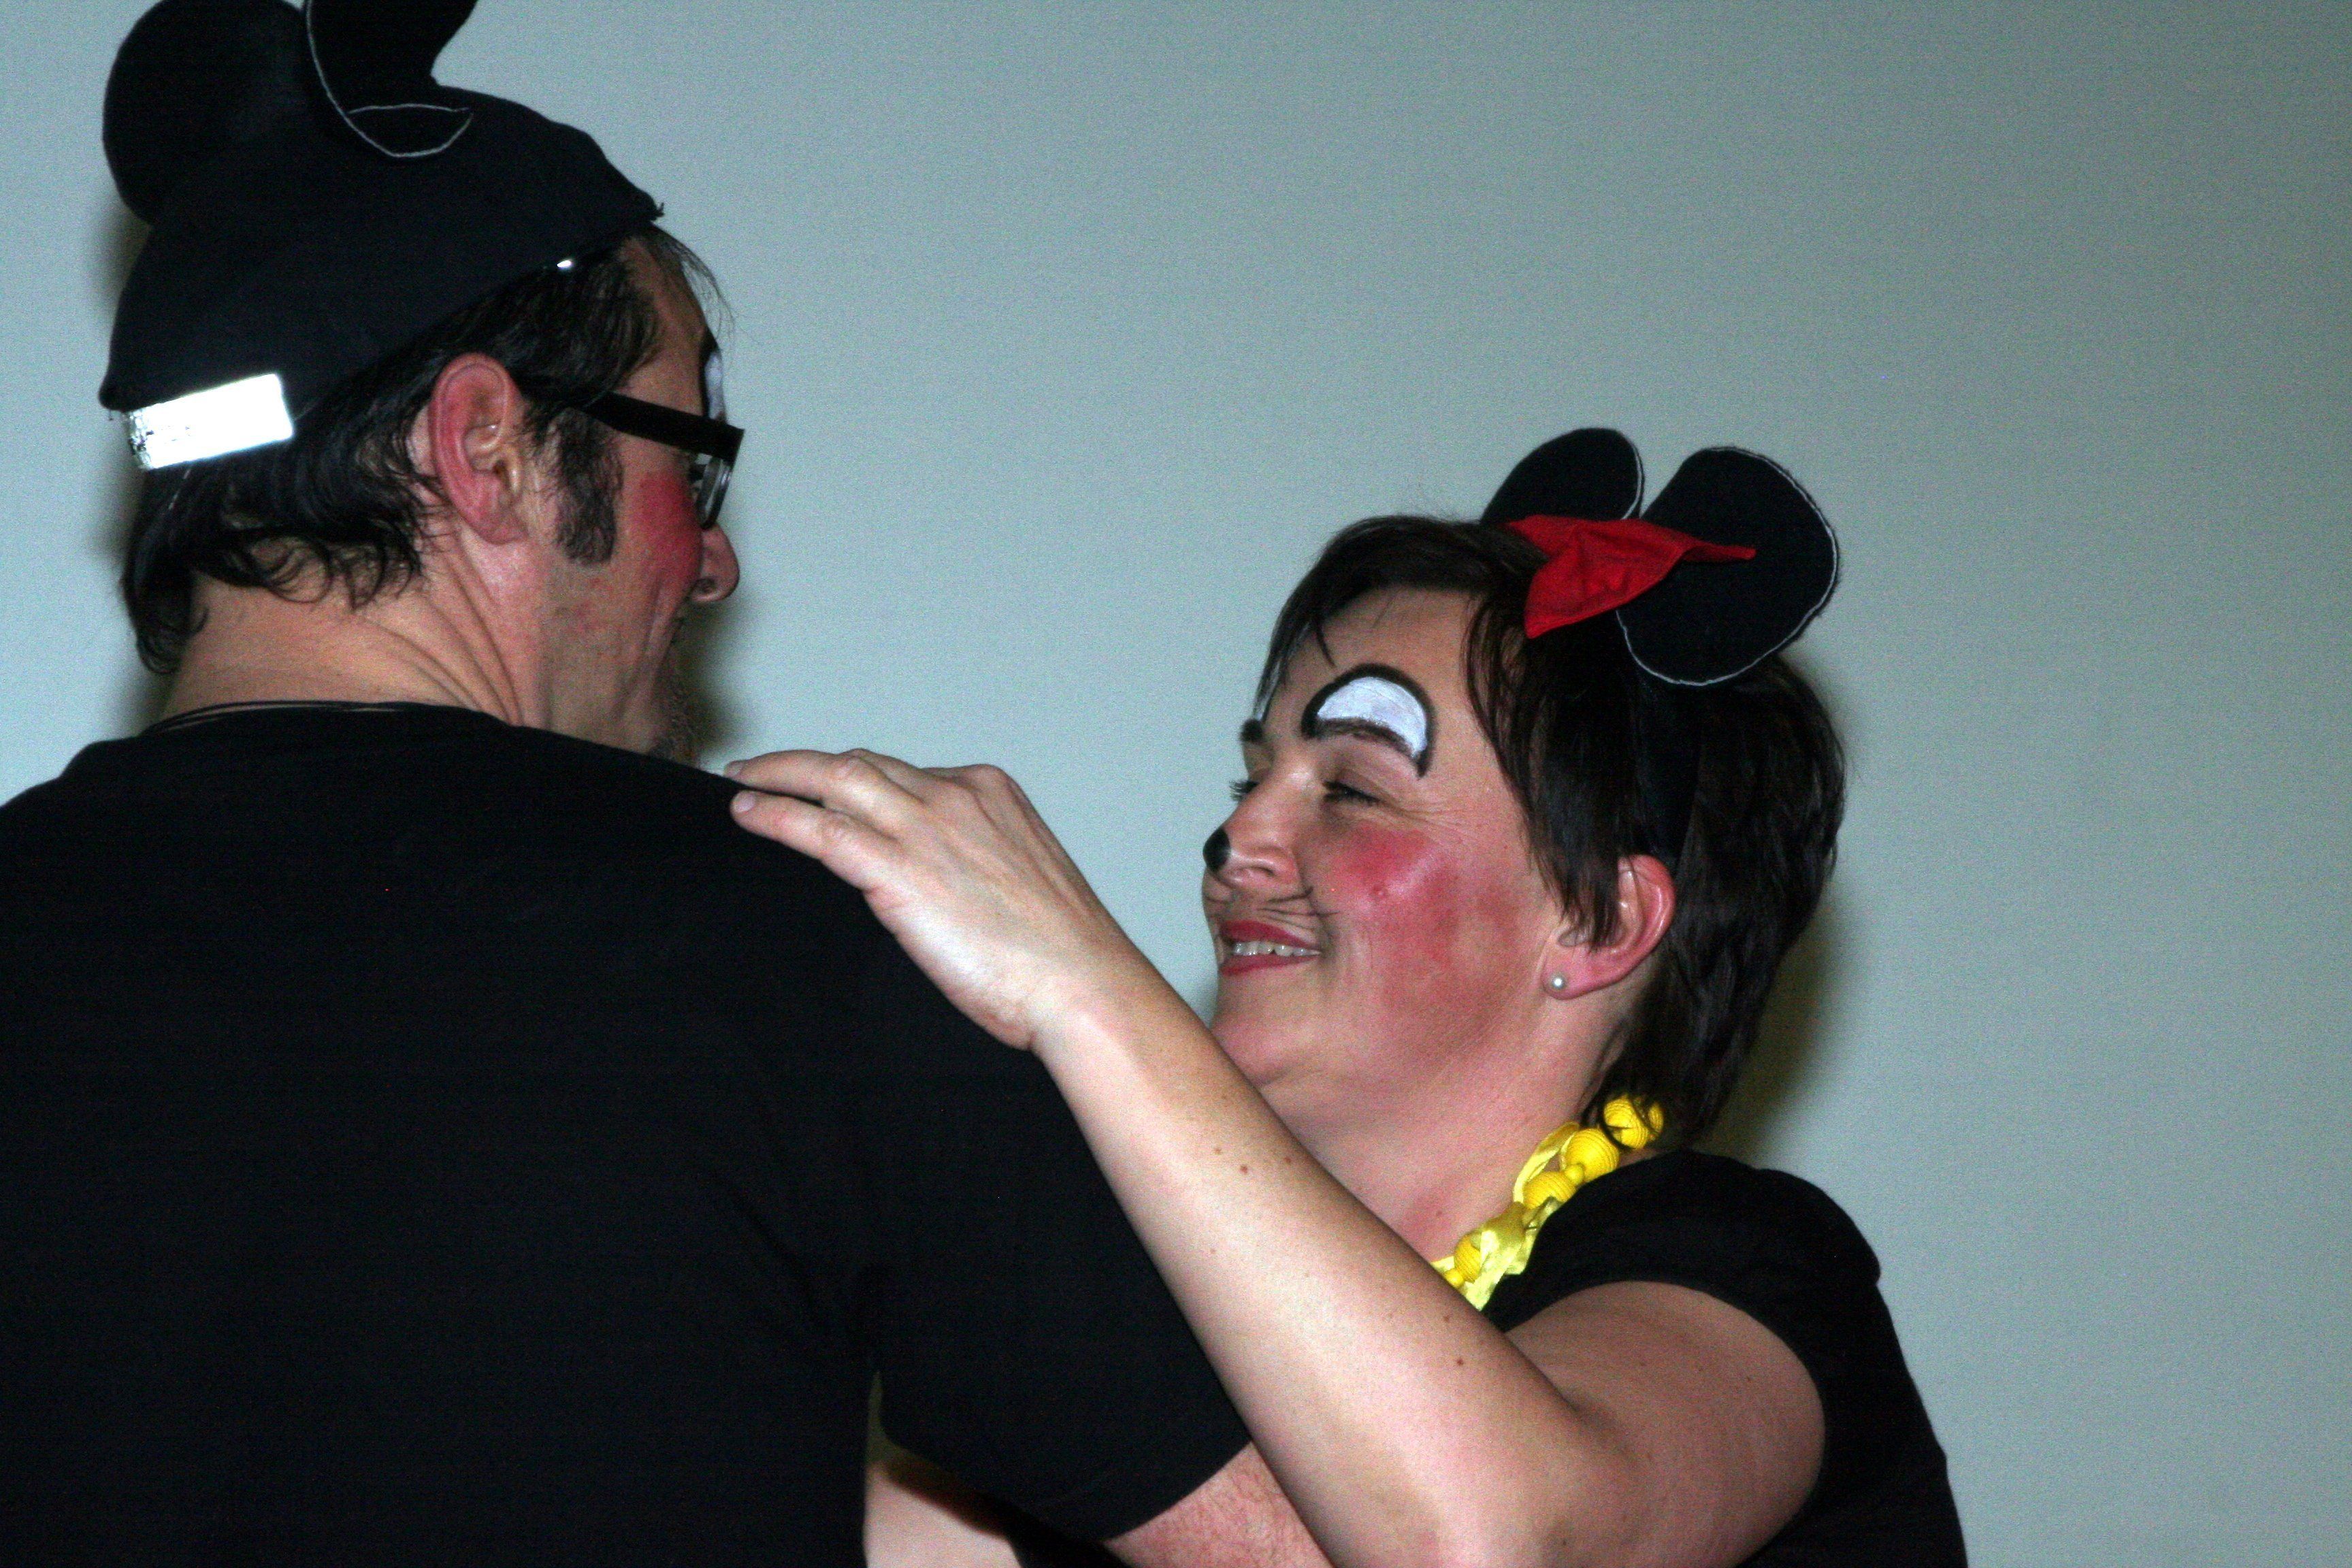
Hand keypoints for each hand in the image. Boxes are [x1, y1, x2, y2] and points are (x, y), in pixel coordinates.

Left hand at [725, 750, 1161, 1052]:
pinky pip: (821, 830)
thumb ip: (972, 863)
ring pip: (834, 779)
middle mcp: (954, 796)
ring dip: (779, 774)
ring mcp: (925, 828)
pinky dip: (777, 815)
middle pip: (862, 763)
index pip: (906, 773)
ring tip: (743, 781)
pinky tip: (749, 813)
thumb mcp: (1020, 882)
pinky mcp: (898, 871)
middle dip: (808, 763)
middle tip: (768, 770)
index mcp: (990, 793)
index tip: (834, 792)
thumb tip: (935, 879)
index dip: (859, 779)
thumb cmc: (1061, 954)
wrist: (1082, 985)